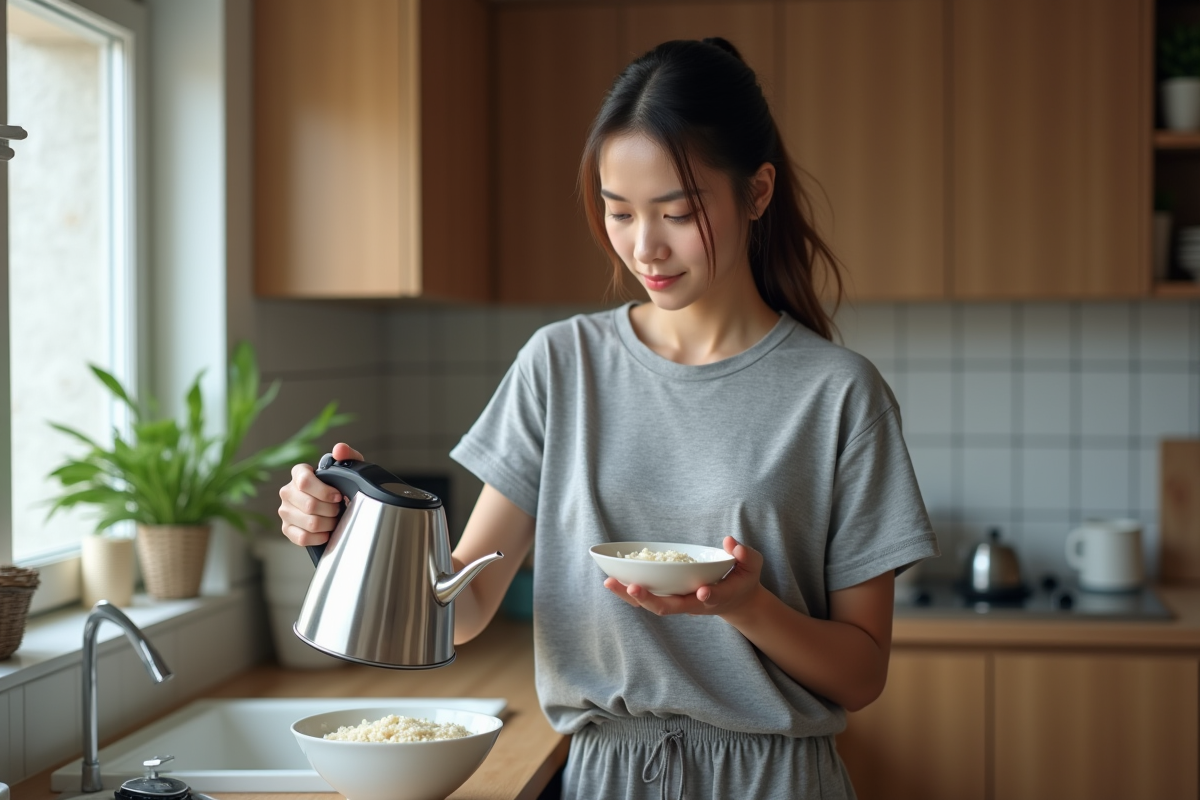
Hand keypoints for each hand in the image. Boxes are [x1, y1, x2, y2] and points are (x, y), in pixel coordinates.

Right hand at [277, 442, 362, 545]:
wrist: (340, 506)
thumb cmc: (341, 486)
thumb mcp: (349, 468)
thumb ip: (348, 454)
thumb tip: (339, 450)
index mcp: (299, 473)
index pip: (304, 481)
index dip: (324, 491)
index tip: (338, 496)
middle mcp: (288, 491)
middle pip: (309, 505)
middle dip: (331, 510)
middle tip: (339, 509)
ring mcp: (285, 511)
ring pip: (309, 523)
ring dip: (328, 524)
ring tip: (334, 520)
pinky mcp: (286, 529)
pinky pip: (302, 537)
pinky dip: (319, 537)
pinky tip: (326, 532)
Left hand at [603, 535, 764, 617]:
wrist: (735, 599)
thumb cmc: (743, 579)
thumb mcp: (751, 566)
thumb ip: (745, 555)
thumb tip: (731, 543)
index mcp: (719, 596)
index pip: (713, 598)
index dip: (709, 596)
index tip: (704, 592)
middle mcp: (694, 603)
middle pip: (670, 607)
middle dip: (650, 600)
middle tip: (633, 588)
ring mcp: (680, 602)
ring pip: (652, 604)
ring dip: (630, 596)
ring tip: (609, 583)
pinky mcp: (670, 597)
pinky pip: (647, 597)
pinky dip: (628, 591)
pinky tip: (611, 580)